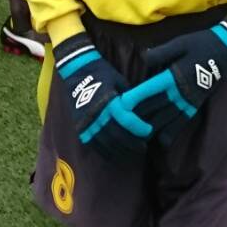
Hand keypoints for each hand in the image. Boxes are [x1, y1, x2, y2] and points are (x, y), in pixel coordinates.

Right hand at [53, 33, 153, 162]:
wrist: (77, 71)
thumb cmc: (102, 74)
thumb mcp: (120, 82)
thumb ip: (129, 99)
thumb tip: (143, 112)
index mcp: (109, 101)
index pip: (127, 120)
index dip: (140, 128)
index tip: (149, 131)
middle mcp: (97, 114)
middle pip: (118, 136)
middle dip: (133, 144)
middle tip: (143, 147)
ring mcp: (87, 122)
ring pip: (106, 143)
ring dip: (121, 151)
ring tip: (132, 154)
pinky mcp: (80, 126)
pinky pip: (93, 144)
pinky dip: (105, 152)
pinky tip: (115, 156)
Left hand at [122, 15, 226, 146]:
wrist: (226, 50)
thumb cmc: (201, 43)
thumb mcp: (180, 43)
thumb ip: (161, 52)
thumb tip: (143, 57)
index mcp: (175, 74)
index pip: (151, 88)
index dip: (136, 96)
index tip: (122, 103)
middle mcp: (181, 90)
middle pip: (156, 106)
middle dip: (138, 115)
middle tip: (122, 124)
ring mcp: (190, 99)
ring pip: (168, 118)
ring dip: (152, 126)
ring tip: (137, 135)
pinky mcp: (197, 103)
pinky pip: (183, 121)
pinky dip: (172, 131)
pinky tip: (162, 141)